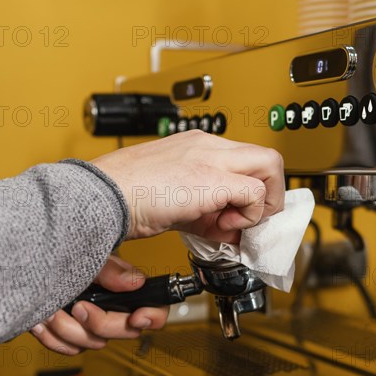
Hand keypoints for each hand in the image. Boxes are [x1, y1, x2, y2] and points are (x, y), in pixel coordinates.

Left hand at [30, 256, 167, 354]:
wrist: (35, 267)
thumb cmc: (68, 258)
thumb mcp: (91, 258)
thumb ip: (112, 270)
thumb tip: (136, 282)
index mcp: (127, 292)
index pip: (156, 310)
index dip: (152, 317)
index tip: (136, 317)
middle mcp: (115, 310)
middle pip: (126, 332)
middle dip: (100, 323)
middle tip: (79, 306)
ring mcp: (94, 324)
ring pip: (94, 344)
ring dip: (69, 330)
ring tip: (50, 311)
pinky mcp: (72, 334)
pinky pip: (69, 349)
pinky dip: (53, 338)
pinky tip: (41, 322)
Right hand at [91, 130, 284, 242]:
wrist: (104, 196)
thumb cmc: (128, 197)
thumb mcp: (175, 200)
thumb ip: (204, 211)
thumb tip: (226, 230)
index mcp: (196, 145)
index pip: (242, 161)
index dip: (247, 191)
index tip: (234, 215)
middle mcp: (208, 145)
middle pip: (265, 157)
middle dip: (268, 193)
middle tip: (248, 219)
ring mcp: (212, 158)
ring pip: (271, 165)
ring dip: (264, 202)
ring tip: (236, 223)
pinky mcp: (214, 178)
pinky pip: (256, 192)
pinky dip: (249, 216)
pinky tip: (222, 227)